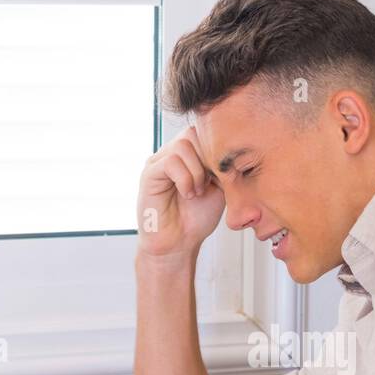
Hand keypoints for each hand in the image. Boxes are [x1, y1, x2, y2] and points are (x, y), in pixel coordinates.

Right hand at [135, 126, 225, 259]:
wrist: (179, 243)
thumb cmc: (196, 219)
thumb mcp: (219, 187)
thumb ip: (220, 164)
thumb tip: (225, 147)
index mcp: (188, 155)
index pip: (204, 132)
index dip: (216, 151)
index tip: (221, 176)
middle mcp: (171, 154)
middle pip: (193, 133)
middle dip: (207, 159)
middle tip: (208, 184)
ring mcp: (158, 161)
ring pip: (183, 145)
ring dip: (197, 171)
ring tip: (197, 192)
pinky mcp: (149, 173)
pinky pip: (171, 162)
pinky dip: (185, 179)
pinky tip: (188, 194)